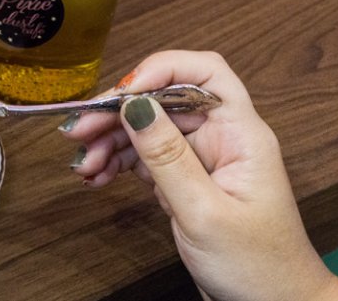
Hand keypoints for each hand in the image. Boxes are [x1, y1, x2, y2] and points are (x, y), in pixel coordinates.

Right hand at [60, 50, 337, 300]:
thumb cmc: (258, 266)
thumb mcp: (204, 211)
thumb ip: (167, 157)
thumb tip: (135, 106)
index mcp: (241, 134)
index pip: (205, 72)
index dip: (161, 70)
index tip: (121, 94)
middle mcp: (221, 137)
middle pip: (163, 101)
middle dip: (118, 113)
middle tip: (79, 131)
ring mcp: (201, 157)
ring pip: (147, 128)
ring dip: (110, 142)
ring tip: (83, 164)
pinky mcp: (184, 179)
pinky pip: (144, 157)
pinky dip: (116, 163)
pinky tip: (96, 176)